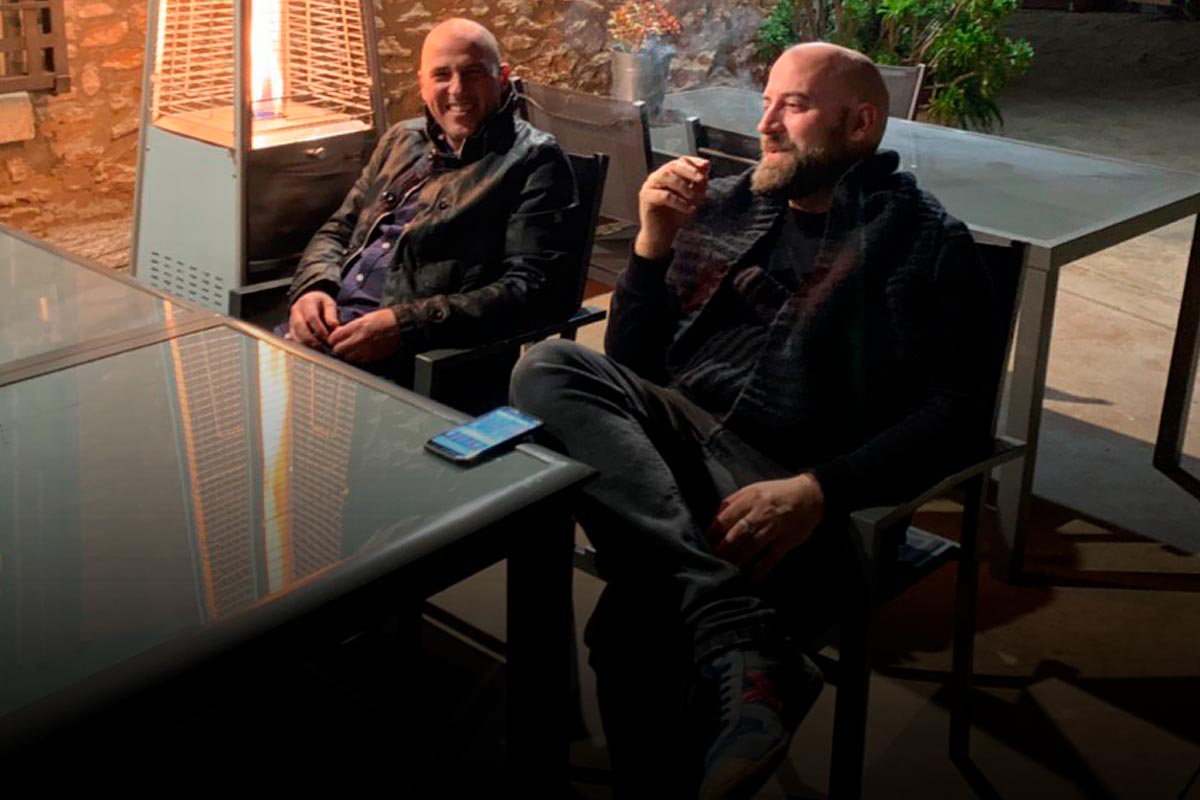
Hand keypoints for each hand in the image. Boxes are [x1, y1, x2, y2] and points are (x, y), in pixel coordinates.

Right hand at [289, 291, 339, 348]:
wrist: (310, 300)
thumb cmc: (322, 304)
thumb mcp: (329, 304)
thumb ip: (332, 315)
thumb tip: (335, 326)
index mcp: (307, 302)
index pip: (312, 317)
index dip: (320, 329)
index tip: (327, 337)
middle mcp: (296, 310)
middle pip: (300, 326)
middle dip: (310, 338)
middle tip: (321, 347)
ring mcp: (291, 319)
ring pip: (295, 333)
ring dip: (306, 343)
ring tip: (317, 349)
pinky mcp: (291, 328)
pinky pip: (293, 338)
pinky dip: (302, 345)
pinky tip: (311, 349)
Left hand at [327, 308, 400, 362]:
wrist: (401, 326)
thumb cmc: (385, 318)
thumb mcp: (366, 317)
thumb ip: (352, 326)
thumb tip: (340, 332)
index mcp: (357, 327)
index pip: (335, 337)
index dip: (332, 338)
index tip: (334, 338)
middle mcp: (360, 339)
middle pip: (338, 350)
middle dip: (337, 347)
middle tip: (340, 345)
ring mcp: (366, 349)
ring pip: (347, 357)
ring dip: (346, 354)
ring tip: (350, 350)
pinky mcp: (373, 357)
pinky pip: (358, 361)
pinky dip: (356, 358)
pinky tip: (359, 353)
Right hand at [634, 156, 709, 260]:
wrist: (662, 235)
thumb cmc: (675, 216)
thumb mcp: (693, 198)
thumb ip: (698, 182)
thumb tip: (706, 166)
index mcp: (669, 175)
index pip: (681, 161)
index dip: (694, 162)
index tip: (706, 166)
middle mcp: (658, 177)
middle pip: (673, 165)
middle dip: (689, 171)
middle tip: (701, 180)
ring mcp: (650, 186)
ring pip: (666, 176)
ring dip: (683, 185)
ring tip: (694, 197)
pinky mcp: (646, 197)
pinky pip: (663, 195)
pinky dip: (678, 201)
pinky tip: (688, 208)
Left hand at [707, 473, 824, 583]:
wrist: (810, 495)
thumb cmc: (777, 493)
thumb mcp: (753, 489)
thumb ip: (733, 502)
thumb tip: (714, 518)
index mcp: (750, 499)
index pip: (725, 518)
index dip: (713, 532)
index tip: (705, 542)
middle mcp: (761, 513)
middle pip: (736, 534)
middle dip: (722, 549)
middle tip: (711, 559)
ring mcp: (774, 528)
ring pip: (751, 547)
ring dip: (737, 560)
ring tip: (726, 570)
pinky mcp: (786, 541)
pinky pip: (771, 558)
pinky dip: (760, 570)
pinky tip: (751, 579)